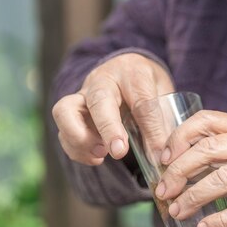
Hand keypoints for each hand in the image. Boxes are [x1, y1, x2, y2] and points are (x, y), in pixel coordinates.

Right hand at [52, 53, 173, 164]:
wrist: (126, 69)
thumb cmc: (147, 85)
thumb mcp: (163, 95)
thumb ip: (162, 122)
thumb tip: (161, 157)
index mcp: (133, 73)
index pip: (143, 102)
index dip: (150, 130)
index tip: (156, 155)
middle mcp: (103, 80)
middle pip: (99, 101)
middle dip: (108, 129)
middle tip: (119, 152)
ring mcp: (82, 94)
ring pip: (65, 111)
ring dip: (81, 139)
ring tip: (102, 154)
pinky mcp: (70, 110)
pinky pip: (63, 130)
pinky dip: (76, 149)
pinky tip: (96, 157)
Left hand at [155, 110, 226, 226]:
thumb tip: (182, 160)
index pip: (207, 120)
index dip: (179, 137)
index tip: (164, 158)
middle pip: (208, 150)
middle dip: (178, 171)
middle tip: (163, 191)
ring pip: (221, 180)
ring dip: (192, 197)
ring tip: (176, 211)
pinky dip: (219, 220)